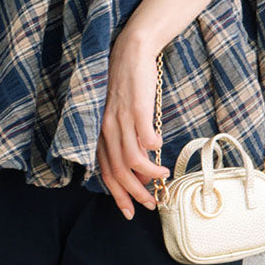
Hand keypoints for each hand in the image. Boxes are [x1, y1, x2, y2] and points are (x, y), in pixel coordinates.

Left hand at [96, 31, 170, 218]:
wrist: (132, 52)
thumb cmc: (130, 87)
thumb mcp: (123, 118)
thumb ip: (127, 143)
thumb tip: (141, 168)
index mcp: (102, 135)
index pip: (106, 173)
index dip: (118, 196)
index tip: (129, 212)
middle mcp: (107, 130)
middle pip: (118, 172)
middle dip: (134, 193)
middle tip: (150, 203)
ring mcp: (120, 119)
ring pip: (131, 159)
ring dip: (148, 174)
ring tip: (162, 176)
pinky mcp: (135, 107)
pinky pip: (144, 136)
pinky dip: (153, 148)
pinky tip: (160, 150)